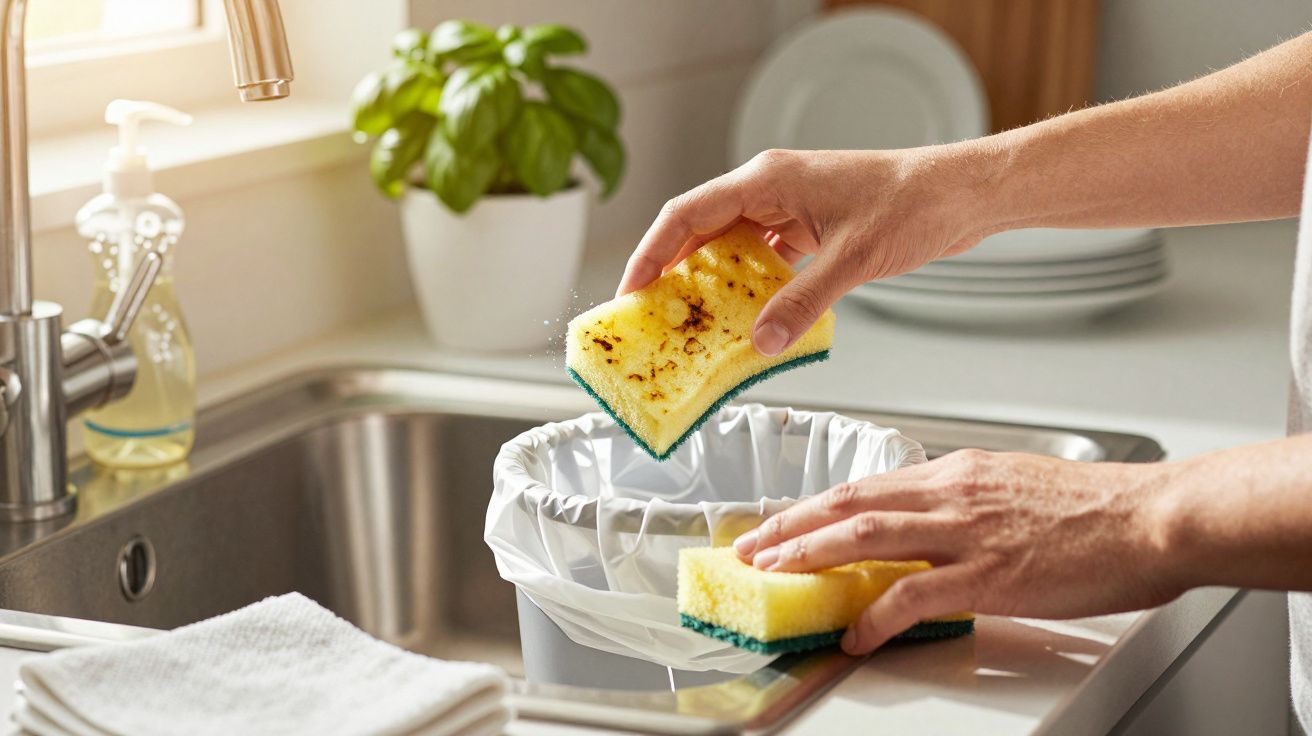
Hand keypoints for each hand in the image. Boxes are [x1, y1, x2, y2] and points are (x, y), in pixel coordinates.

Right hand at [616, 147, 995, 354]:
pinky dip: (749, 286)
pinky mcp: (810, 226)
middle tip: (652, 316)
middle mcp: (771, 188)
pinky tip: (744, 316)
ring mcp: (791, 206)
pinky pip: (763, 257)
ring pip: (730, 245)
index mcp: (768, 179)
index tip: (631, 291)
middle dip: (672, 273)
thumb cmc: (913, 204)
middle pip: (700, 229)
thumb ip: (804, 302)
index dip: (651, 253)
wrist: (961, 193)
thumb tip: (763, 341)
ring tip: (691, 323)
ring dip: (711, 282)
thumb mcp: (853, 259)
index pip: (687, 214)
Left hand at [731, 450, 1185, 654]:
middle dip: (791, 526)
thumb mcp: (1016, 487)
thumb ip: (966, 502)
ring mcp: (966, 533)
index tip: (785, 523)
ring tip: (774, 575)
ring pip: (864, 537)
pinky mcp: (988, 574)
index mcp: (958, 472)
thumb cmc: (1098, 507)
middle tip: (752, 546)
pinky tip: (855, 634)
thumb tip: (930, 525)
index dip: (817, 507)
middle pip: (849, 504)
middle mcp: (951, 493)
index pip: (867, 487)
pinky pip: (913, 596)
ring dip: (809, 555)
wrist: (1154, 517)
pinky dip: (875, 616)